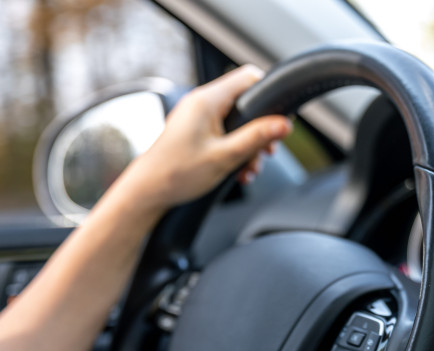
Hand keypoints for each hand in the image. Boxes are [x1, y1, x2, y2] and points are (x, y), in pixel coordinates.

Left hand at [117, 65, 290, 213]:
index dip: (269, 95)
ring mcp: (198, 117)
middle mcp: (201, 103)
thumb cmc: (178, 173)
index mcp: (207, 101)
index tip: (280, 118)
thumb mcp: (225, 156)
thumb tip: (284, 124)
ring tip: (250, 168)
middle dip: (261, 129)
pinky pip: (226, 133)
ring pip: (238, 122)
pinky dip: (236, 150)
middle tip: (266, 152)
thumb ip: (256, 137)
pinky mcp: (197, 130)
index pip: (248, 77)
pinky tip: (239, 170)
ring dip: (250, 145)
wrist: (149, 190)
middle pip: (246, 103)